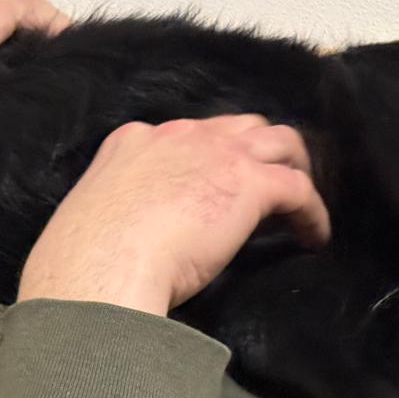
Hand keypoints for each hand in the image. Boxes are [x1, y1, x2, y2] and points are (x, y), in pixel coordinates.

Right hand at [17, 115, 329, 316]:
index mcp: (132, 143)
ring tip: (301, 203)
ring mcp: (216, 154)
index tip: (214, 185)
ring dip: (294, 168)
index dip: (208, 158)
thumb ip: (120, 214)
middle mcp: (177, 135)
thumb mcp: (95, 219)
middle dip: (256, 151)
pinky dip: (312, 212)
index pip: (184, 137)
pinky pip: (298, 188)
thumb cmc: (84, 261)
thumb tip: (128, 242)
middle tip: (267, 186)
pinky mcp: (248, 184)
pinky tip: (314, 237)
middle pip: (238, 127)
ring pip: (278, 142)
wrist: (98, 269)